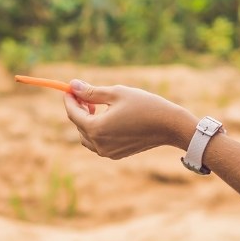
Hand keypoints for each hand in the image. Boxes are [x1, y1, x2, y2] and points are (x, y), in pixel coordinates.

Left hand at [62, 81, 197, 160]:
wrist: (169, 125)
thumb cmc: (144, 105)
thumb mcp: (116, 93)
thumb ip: (91, 92)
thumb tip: (73, 85)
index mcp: (96, 128)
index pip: (73, 113)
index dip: (69, 99)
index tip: (69, 88)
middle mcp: (99, 144)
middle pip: (78, 125)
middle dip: (78, 109)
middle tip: (84, 94)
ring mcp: (108, 152)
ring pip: (87, 137)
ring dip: (86, 121)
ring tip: (96, 106)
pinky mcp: (117, 154)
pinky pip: (99, 143)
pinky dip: (97, 130)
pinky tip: (108, 117)